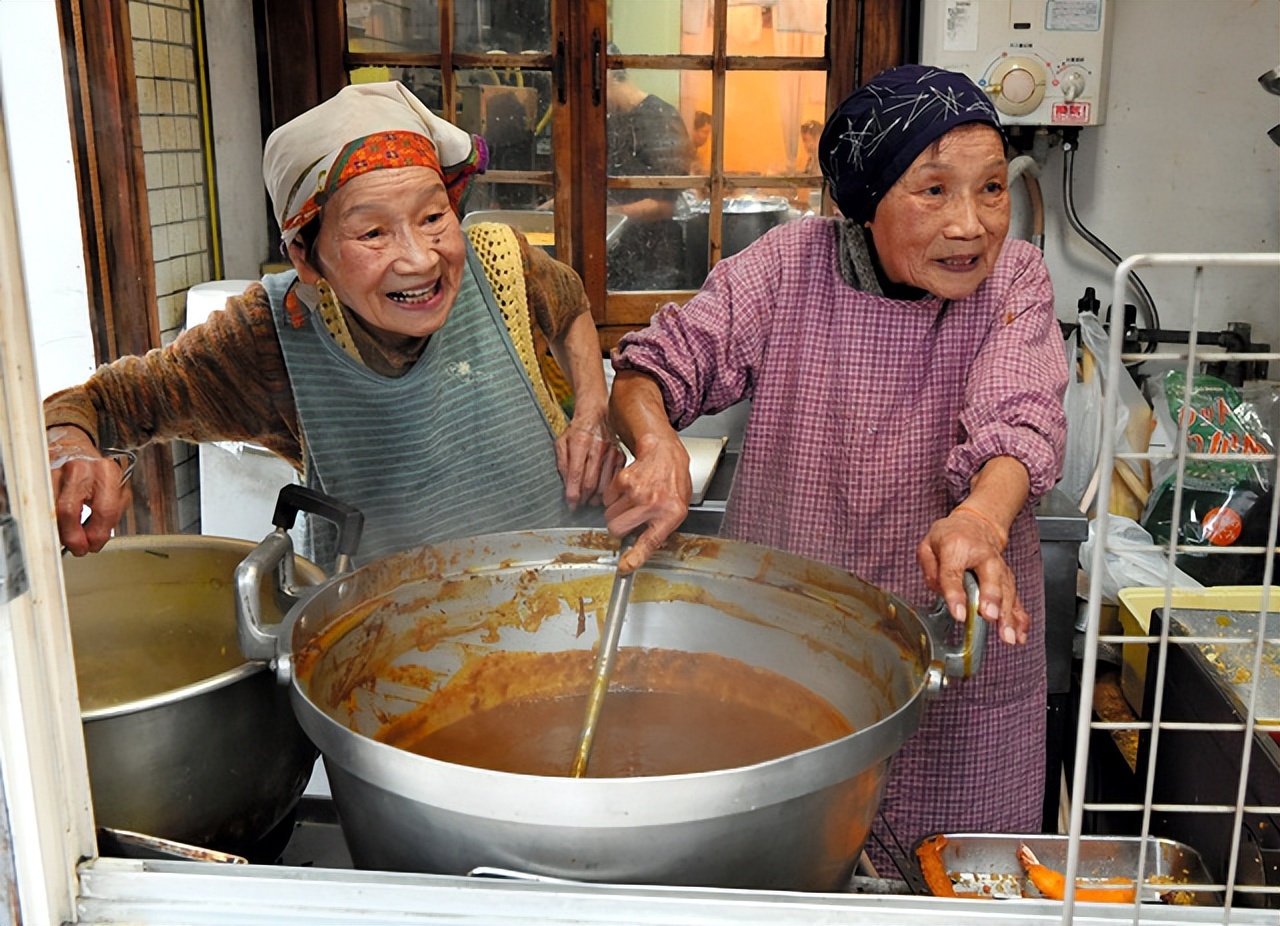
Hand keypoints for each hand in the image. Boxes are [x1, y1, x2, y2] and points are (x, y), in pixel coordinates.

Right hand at [48, 426, 131, 555]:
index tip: (93, 545)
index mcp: (106, 472)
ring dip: (60, 530)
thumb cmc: (99, 476)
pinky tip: (59, 525)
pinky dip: (51, 521)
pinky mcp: (41, 478)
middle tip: (78, 548)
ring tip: (69, 536)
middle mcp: (80, 469)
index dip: (97, 534)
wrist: (79, 454)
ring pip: (51, 509)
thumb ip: (111, 515)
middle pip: (68, 510)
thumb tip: (95, 539)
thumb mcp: (117, 492)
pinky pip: (43, 506)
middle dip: (73, 536)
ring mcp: (56, 471)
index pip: (103, 509)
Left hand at [554, 405, 624, 509]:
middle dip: (583, 498)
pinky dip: (609, 490)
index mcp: (580, 442)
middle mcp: (598, 447)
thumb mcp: (561, 442)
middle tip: (578, 505)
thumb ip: (561, 463)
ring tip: (588, 501)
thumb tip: (566, 485)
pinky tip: (601, 493)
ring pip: (604, 484)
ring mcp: (612, 452)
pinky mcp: (621, 456)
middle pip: (590, 483)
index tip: (570, 505)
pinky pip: (616, 480)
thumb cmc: (577, 430)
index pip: (576, 474)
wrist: (598, 415)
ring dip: (595, 497)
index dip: (573, 494)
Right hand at [602, 433, 690, 573]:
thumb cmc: (673, 481)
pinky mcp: (623, 481)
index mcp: (670, 514)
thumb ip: (660, 529)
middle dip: (618, 528)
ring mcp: (637, 492)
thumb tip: (637, 552)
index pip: (650, 542)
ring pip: (610, 515)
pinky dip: (613, 497)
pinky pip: (607, 499)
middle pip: (617, 529)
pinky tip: (628, 490)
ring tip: (632, 501)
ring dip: (616, 512)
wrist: (664, 452)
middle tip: (628, 519)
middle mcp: (653, 504)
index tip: (624, 567)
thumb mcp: (677, 507)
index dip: (634, 557)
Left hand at [917, 507, 1026, 645]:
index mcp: (958, 546)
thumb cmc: (950, 536)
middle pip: (989, 580)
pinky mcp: (1007, 580)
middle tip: (990, 617)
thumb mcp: (929, 544)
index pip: (954, 572)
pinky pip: (1015, 599)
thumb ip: (930, 567)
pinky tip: (1020, 633)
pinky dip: (1019, 617)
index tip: (959, 613)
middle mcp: (984, 557)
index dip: (956, 594)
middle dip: (991, 600)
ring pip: (1006, 592)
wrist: (976, 525)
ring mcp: (999, 568)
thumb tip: (939, 590)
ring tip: (1007, 635)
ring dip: (1008, 615)